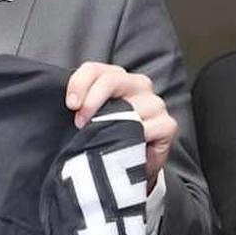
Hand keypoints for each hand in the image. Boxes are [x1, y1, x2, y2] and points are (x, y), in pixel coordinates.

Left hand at [65, 62, 175, 190]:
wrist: (131, 164)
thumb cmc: (108, 136)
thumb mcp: (90, 118)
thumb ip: (81, 106)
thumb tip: (67, 106)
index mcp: (116, 78)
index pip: (94, 69)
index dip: (79, 84)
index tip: (71, 105)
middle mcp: (137, 84)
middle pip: (111, 79)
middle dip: (91, 101)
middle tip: (80, 123)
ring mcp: (154, 103)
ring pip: (130, 106)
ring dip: (111, 124)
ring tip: (101, 138)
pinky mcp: (167, 124)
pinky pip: (149, 127)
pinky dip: (135, 137)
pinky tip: (126, 145)